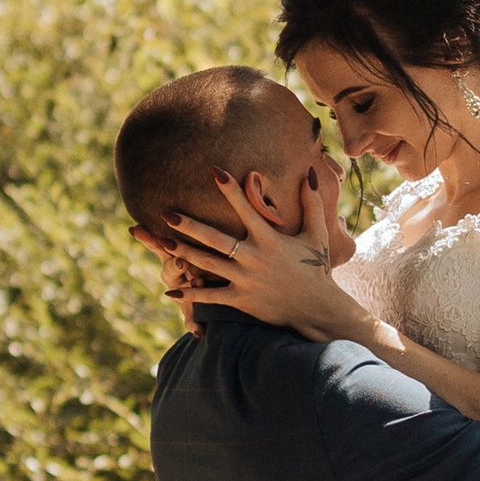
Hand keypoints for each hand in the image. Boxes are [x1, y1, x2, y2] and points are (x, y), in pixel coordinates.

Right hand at [138, 233, 222, 327]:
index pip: (156, 245)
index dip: (147, 239)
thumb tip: (153, 196)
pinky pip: (189, 320)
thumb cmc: (201, 256)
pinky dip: (194, 325)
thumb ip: (185, 231)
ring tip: (198, 283)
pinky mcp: (189, 313)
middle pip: (169, 271)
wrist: (211, 287)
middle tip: (182, 262)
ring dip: (189, 290)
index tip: (138, 229)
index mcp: (171, 257)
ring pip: (180, 294)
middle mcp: (172, 278)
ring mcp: (180, 296)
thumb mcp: (193, 243)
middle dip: (175, 266)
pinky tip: (200, 331)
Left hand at [167, 173, 365, 341]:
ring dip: (184, 253)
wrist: (316, 309)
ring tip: (162, 242)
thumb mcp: (318, 235)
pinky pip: (211, 297)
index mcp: (270, 240)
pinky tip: (171, 291)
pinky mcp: (241, 300)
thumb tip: (309, 173)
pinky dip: (191, 294)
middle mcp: (254, 258)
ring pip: (208, 265)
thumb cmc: (316, 268)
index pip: (247, 209)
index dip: (231, 190)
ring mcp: (245, 280)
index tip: (214, 171)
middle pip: (216, 239)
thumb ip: (312, 204)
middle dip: (190, 226)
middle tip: (167, 214)